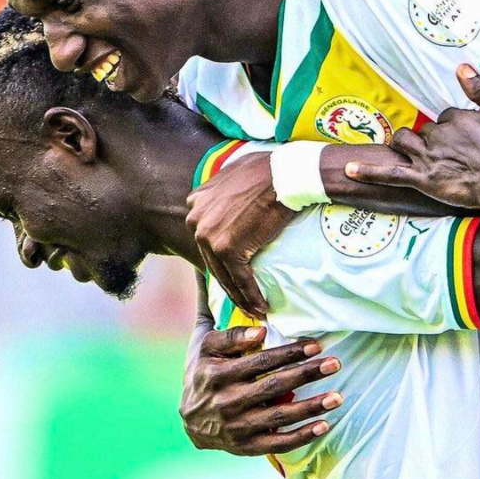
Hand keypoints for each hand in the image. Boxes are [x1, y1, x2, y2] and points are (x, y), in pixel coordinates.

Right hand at [180, 325, 342, 455]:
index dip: (286, 353)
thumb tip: (229, 295)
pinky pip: (278, 443)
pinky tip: (325, 424)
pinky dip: (302, 435)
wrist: (190, 421)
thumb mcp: (202, 342)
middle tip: (335, 362)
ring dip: (311, 406)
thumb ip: (216, 316)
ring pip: (279, 415)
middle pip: (273, 385)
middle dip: (306, 373)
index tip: (313, 345)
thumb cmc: (202, 372)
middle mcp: (225, 400)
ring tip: (338, 396)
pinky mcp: (246, 446)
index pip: (257, 361)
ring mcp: (237, 426)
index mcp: (215, 372)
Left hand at [186, 152, 295, 318]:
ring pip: (224, 274)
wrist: (283, 175)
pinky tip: (261, 307)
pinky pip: (240, 279)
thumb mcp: (232, 173)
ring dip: (239, 295)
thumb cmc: (267, 170)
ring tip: (253, 308)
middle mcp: (196, 220)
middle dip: (228, 281)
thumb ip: (222, 190)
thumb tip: (228, 194)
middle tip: (243, 297)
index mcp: (196, 202)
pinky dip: (251, 296)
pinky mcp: (227, 249)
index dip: (220, 257)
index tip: (232, 270)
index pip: (206, 238)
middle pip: (212, 260)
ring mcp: (209, 236)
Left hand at [344, 66, 479, 209]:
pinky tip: (349, 170)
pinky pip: (389, 174)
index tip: (470, 141)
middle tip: (455, 156)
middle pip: (426, 131)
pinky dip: (368, 172)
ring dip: (406, 145)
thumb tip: (463, 68)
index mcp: (460, 118)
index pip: (448, 117)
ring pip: (404, 142)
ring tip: (416, 154)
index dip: (457, 129)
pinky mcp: (422, 180)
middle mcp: (440, 134)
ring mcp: (428, 158)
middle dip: (435, 140)